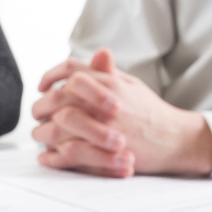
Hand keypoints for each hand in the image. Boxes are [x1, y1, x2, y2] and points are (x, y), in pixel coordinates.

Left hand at [32, 49, 211, 177]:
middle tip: (37, 113)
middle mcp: (104, 102)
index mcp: (110, 82)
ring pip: (58, 126)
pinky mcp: (103, 152)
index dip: (52, 76)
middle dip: (41, 106)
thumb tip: (95, 54)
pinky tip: (45, 156)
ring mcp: (103, 127)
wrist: (175, 140)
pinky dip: (53, 156)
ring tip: (39, 135)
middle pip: (58, 97)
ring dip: (42, 132)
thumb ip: (109, 72)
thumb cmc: (151, 113)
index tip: (43, 86)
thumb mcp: (132, 85)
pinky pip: (68, 152)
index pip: (72, 70)